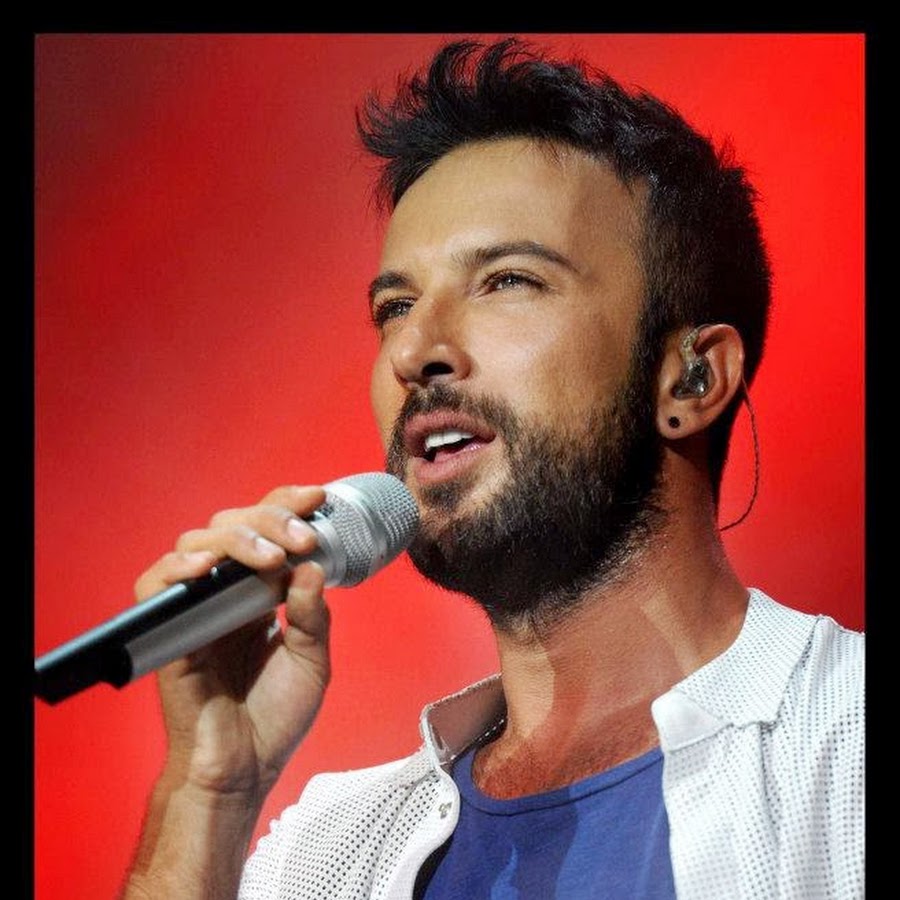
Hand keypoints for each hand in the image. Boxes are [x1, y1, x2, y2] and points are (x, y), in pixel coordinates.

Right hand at [133, 484, 331, 800]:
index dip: (287, 507)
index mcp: (260, 593)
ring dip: (237, 539)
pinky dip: (178, 568)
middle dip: (270, 520)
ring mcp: (196, 607)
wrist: (244, 768)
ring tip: (270, 558)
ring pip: (198, 543)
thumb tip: (311, 568)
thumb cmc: (275, 717)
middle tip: (301, 538)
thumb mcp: (312, 660)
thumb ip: (313, 615)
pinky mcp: (168, 629)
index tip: (317, 499)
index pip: (267, 531)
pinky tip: (208, 568)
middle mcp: (227, 592)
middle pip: (234, 525)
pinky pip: (155, 583)